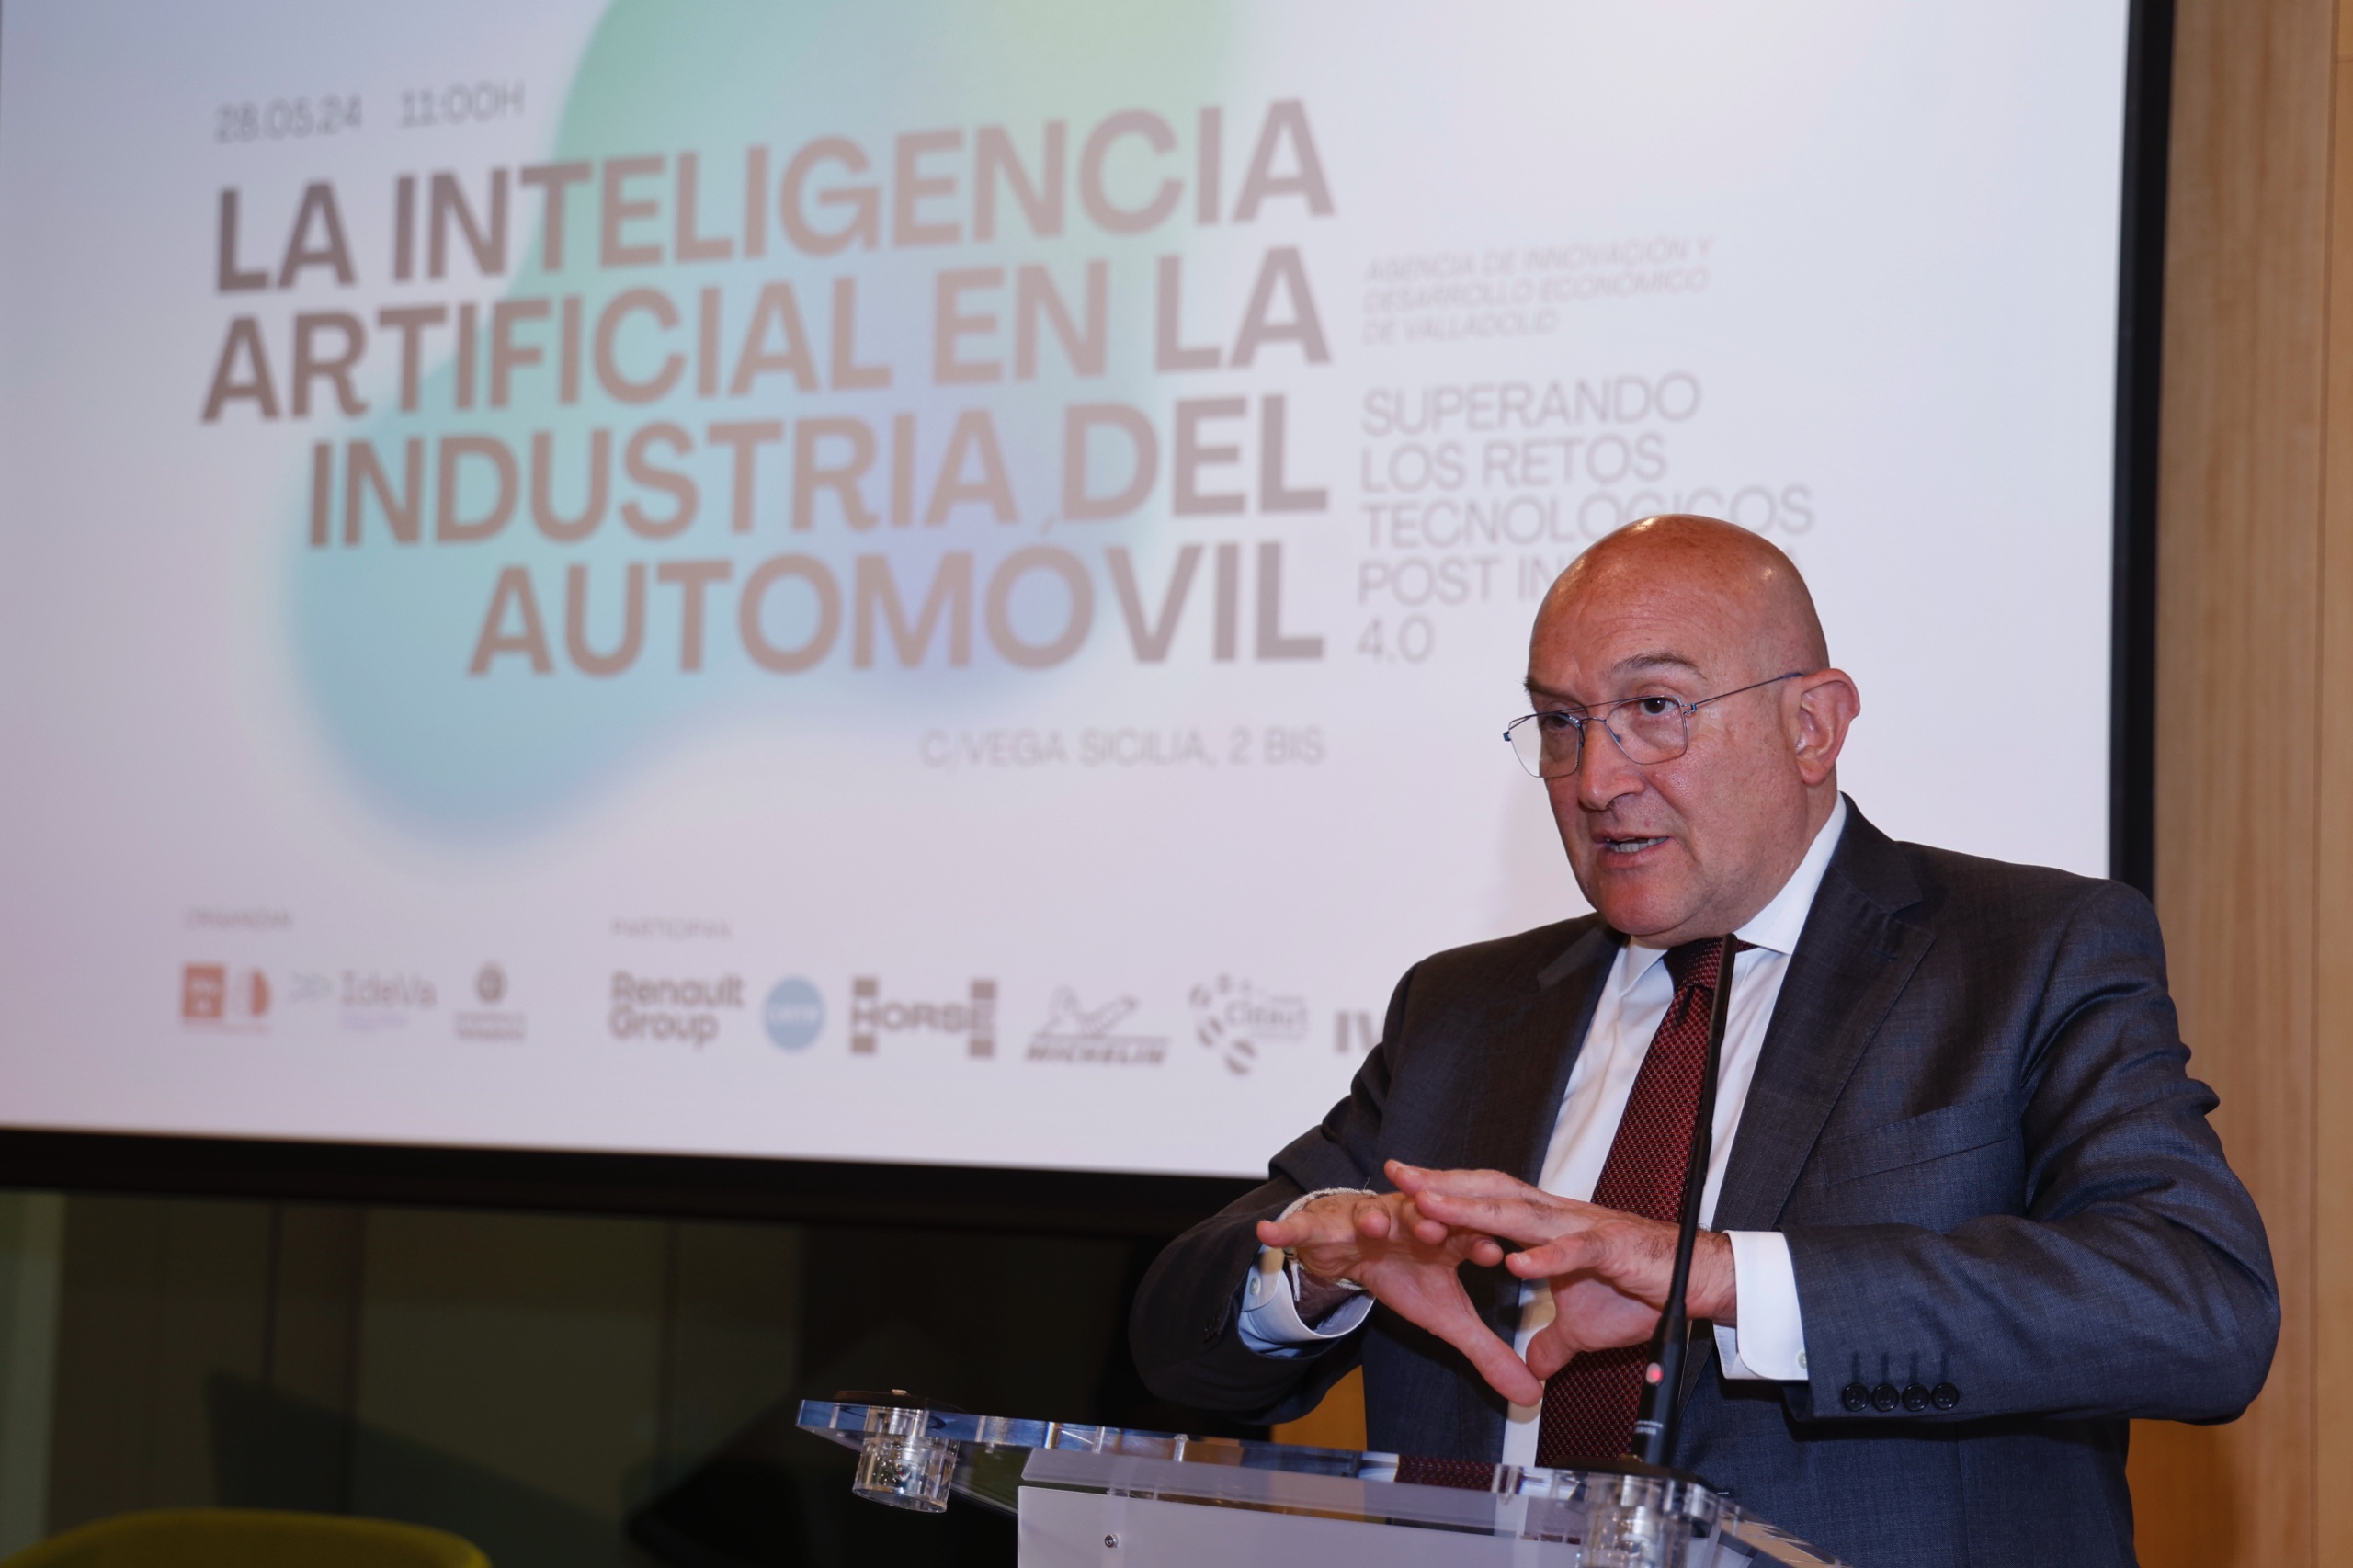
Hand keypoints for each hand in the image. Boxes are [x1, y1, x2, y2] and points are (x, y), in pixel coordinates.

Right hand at [1255, 1188, 1539, 1404]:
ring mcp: (1364, 1217)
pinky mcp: (1326, 1224)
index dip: (1478, 1244)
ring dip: (1370, 1214)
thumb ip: (1487, 1350)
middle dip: (1427, 1219)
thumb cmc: (1408, 1271)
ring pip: (1369, 1212)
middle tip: (1434, 1226)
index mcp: (1445, 1235)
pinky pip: (1306, 1226)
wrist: (1355, 1242)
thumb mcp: (1446, 1315)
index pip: (1467, 1235)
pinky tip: (1269, 1233)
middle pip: (1421, 1216)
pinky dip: (1287, 1230)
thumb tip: (1531, 1396)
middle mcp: (1408, 1218)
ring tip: (1371, 1222)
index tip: (1493, 1256)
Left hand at [1388, 1162, 1736, 1381]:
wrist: (1695, 1283)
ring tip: (1431, 1208)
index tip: (1400, 1188)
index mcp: (1543, 1224)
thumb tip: (1534, 1369)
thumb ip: (1551, 1341)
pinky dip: (1545, 1257)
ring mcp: (1581, 1228)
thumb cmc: (1639, 1292)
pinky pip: (1573, 1252)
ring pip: (1517, 1213)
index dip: (1443, 1192)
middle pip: (1488, 1192)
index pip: (1483, 1200)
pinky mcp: (1612, 1250)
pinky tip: (1515, 1263)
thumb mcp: (1582, 1328)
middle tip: (1396, 1175)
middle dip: (1440, 1184)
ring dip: (1473, 1211)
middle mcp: (1555, 1215)